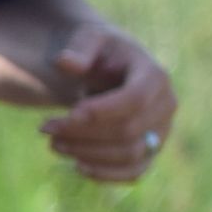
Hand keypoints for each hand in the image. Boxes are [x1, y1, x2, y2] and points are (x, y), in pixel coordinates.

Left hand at [39, 23, 177, 185]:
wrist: (114, 71)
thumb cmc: (100, 53)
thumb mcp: (90, 38)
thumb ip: (80, 46)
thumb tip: (67, 63)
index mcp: (155, 76)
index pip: (135, 99)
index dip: (102, 111)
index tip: (67, 113)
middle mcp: (166, 106)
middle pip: (128, 130)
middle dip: (83, 133)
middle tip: (45, 127)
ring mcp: (161, 131)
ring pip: (130, 154)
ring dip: (87, 153)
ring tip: (54, 144)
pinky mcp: (151, 151)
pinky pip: (135, 172)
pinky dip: (106, 173)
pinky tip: (77, 165)